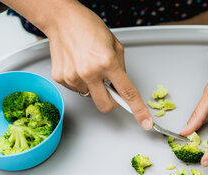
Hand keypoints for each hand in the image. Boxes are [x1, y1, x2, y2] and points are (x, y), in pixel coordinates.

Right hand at [14, 0, 152, 129]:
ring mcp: (74, 77)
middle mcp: (89, 72)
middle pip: (106, 105)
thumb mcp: (114, 45)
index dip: (139, 110)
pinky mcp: (61, 79)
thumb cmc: (88, 27)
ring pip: (90, 96)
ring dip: (94, 87)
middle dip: (112, 101)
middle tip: (111, 88)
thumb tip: (121, 88)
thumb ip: (120, 69)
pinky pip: (77, 90)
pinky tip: (78, 66)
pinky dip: (81, 82)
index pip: (127, 93)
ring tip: (89, 66)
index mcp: (107, 62)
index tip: (146, 122)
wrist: (61, 19)